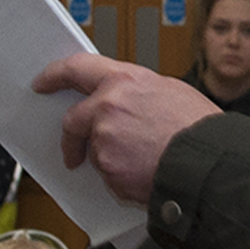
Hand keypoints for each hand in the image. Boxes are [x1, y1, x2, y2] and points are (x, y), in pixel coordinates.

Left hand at [34, 54, 219, 206]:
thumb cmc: (199, 129)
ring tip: (143, 164)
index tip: (42, 83)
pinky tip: (146, 175)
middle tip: (73, 153)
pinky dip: (122, 179)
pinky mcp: (108, 169)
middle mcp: (108, 106)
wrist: (207, 163)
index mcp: (125, 80)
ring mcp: (105, 139)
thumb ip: (138, 95)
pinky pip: (108, 176)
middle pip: (74, 120)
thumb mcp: (170, 92)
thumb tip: (128, 104)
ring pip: (95, 152)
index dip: (54, 75)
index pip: (77, 68)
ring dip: (111, 161)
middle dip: (71, 138)